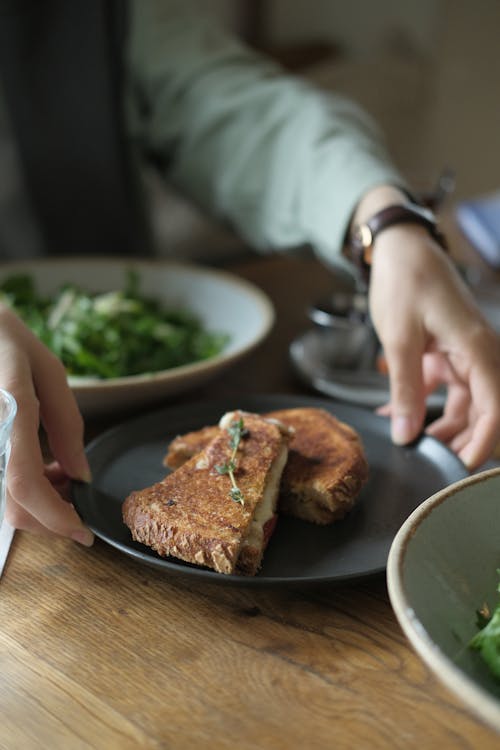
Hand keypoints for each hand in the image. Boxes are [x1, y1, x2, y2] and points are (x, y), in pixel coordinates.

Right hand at [0, 304, 93, 543]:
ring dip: (40, 503)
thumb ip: (67, 427)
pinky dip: (24, 488)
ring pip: (4, 501)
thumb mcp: (50, 374)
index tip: (83, 532)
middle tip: (76, 494)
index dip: (55, 518)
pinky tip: (41, 465)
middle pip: (12, 506)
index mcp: (12, 411)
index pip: (25, 484)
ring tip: (60, 471)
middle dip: (52, 516)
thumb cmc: (8, 343)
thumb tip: (81, 477)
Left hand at [368, 225, 499, 469]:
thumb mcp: (399, 341)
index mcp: (477, 350)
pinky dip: (424, 404)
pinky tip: (397, 417)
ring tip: (413, 445)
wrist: (399, 249)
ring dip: (440, 427)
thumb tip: (406, 435)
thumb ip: (404, 390)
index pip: (495, 409)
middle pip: (483, 412)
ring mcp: (464, 354)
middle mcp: (479, 354)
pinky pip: (445, 388)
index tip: (460, 471)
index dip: (483, 444)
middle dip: (461, 441)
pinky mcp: (448, 352)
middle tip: (433, 466)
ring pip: (464, 404)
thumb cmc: (404, 283)